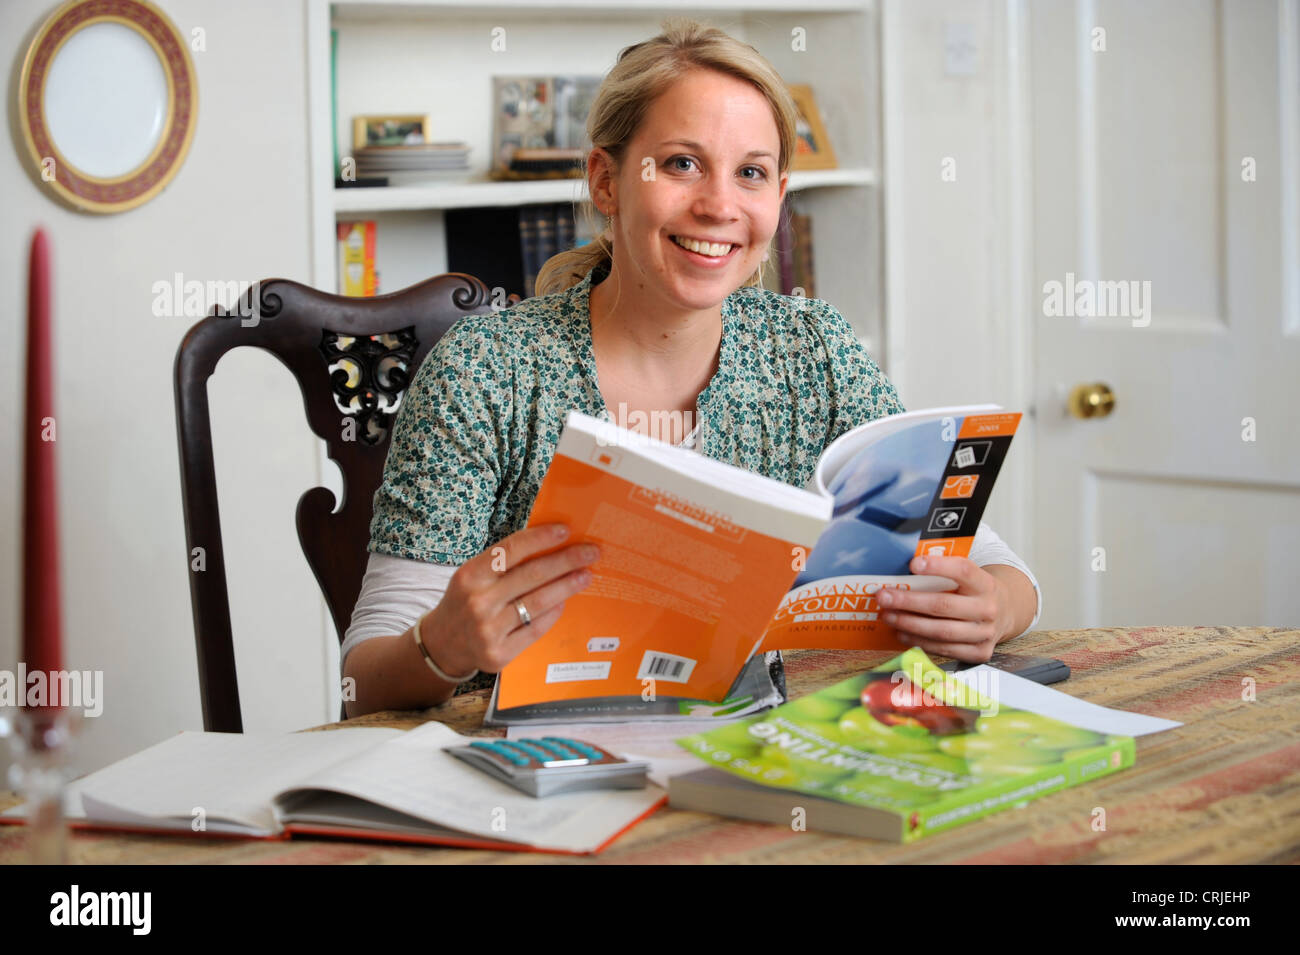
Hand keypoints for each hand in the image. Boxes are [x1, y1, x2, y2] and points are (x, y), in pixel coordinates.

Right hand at [419, 523, 599, 676]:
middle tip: (591, 552)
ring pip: (539, 602)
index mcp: (469, 575)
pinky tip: (564, 602)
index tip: (565, 531)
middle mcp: (478, 601)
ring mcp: (488, 630)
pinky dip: (553, 614)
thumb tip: (549, 546)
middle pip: (532, 575)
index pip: (511, 549)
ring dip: (567, 586)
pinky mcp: (499, 653)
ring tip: (585, 576)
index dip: (541, 538)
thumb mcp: (473, 576)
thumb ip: (503, 564)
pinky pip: (535, 629)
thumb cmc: (465, 601)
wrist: (442, 644)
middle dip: (566, 561)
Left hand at [874, 555, 1017, 663]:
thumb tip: (903, 568)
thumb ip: (943, 572)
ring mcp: (985, 633)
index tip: (913, 563)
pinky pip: (944, 649)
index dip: (938, 566)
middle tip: (884, 596)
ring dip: (909, 624)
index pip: (963, 570)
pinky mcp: (980, 652)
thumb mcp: (968, 576)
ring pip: (941, 631)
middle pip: (943, 605)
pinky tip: (902, 632)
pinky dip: (919, 641)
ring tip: (887, 616)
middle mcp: (988, 609)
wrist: (1005, 612)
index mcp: (985, 583)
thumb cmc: (974, 591)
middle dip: (908, 601)